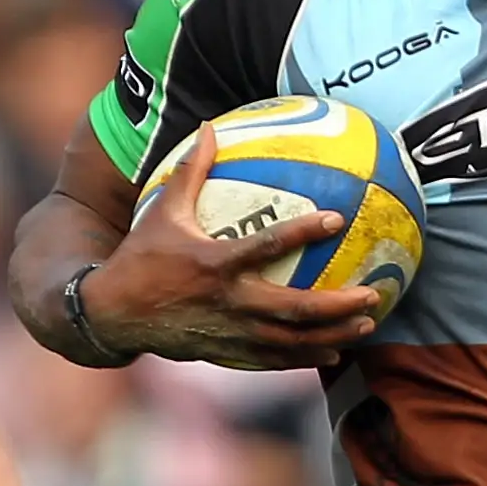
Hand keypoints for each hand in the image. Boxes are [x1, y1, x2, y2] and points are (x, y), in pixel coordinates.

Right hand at [82, 126, 383, 371]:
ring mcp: (230, 333)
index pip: (267, 245)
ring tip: (368, 327)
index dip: (304, 232)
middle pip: (295, 310)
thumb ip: (192, 171)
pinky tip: (333, 351)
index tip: (338, 218)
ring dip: (333, 336)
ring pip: (292, 342)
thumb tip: (210, 126)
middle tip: (374, 296)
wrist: (113, 315)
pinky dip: (306, 357)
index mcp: (215, 264)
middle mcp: (229, 303)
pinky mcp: (227, 353)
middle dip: (339, 305)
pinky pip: (274, 359)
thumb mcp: (162, 211)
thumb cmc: (141, 257)